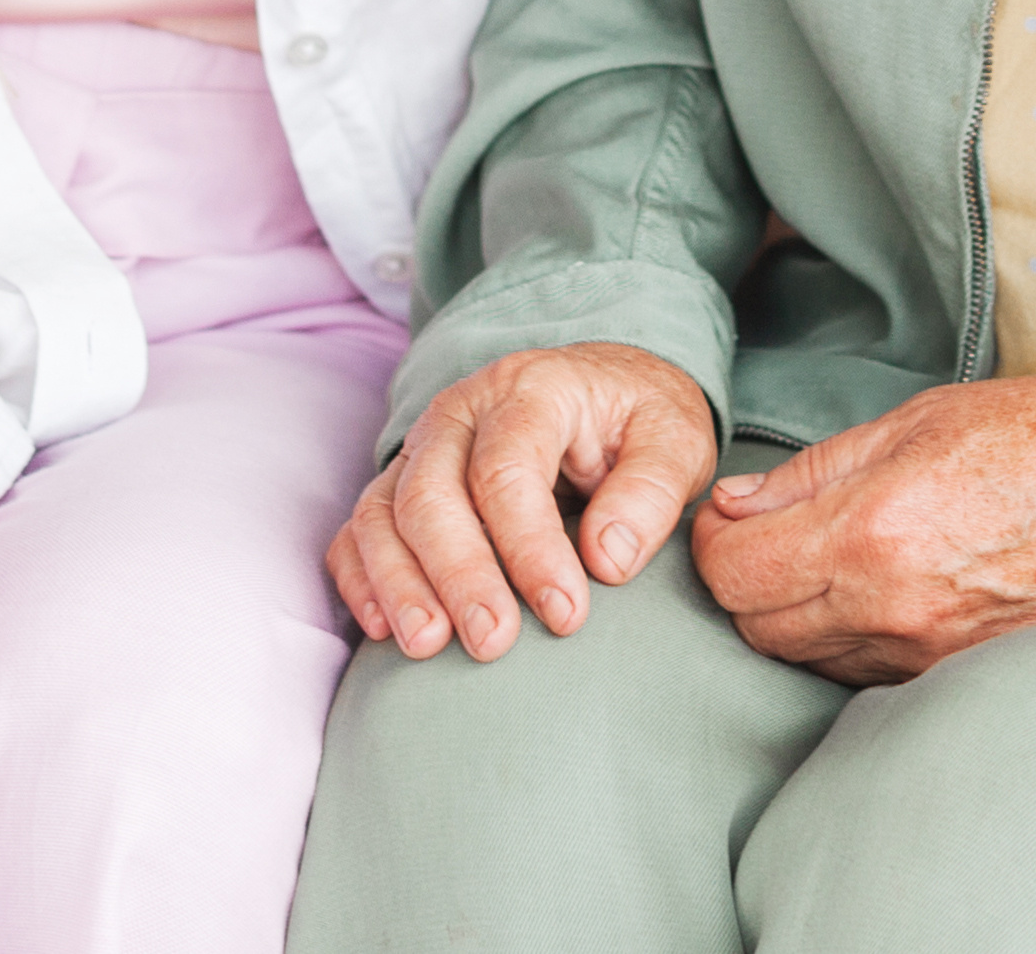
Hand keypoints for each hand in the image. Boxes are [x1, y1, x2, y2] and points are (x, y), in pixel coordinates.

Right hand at [330, 344, 720, 662]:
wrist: (601, 390)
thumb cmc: (637, 423)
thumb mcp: (676, 438)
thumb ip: (650, 492)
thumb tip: (607, 560)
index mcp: (531, 390)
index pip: (508, 468)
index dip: (530, 547)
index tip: (566, 614)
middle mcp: (461, 411)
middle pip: (433, 491)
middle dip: (459, 574)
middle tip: (493, 644)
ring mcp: (422, 446)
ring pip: (384, 511)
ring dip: (400, 582)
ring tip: (426, 646)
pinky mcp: (400, 483)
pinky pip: (359, 528)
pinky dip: (361, 577)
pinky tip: (383, 628)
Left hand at [682, 376, 1035, 684]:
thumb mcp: (925, 419)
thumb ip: (817, 470)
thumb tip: (735, 505)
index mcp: (874, 533)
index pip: (729, 572)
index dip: (713, 538)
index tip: (734, 512)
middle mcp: (894, 611)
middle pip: (756, 627)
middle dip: (747, 578)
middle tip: (776, 531)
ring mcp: (930, 658)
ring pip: (808, 659)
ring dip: (799, 613)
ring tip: (839, 555)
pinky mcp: (961, 681)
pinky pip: (868, 675)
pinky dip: (853, 641)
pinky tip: (886, 592)